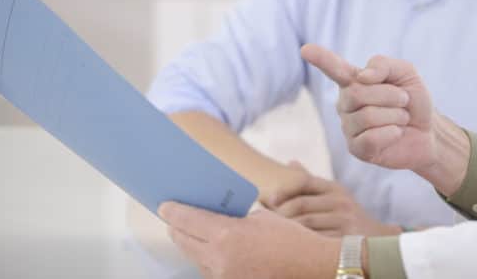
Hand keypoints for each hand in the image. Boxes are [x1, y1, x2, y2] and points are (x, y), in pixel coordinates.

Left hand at [158, 202, 338, 278]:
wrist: (312, 267)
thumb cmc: (291, 238)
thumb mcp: (262, 218)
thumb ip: (235, 219)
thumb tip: (219, 220)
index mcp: (227, 235)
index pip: (188, 221)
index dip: (173, 211)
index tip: (164, 205)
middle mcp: (219, 259)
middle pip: (184, 242)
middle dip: (176, 229)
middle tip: (172, 218)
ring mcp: (224, 277)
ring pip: (196, 259)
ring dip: (191, 245)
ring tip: (189, 233)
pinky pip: (210, 271)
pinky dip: (207, 259)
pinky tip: (211, 250)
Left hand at [264, 160, 402, 236]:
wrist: (377, 239)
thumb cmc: (348, 216)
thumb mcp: (335, 196)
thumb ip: (312, 183)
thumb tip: (291, 162)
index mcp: (335, 188)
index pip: (306, 182)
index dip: (284, 189)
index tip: (269, 199)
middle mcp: (340, 200)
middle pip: (302, 204)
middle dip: (281, 213)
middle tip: (266, 221)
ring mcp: (344, 219)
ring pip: (306, 223)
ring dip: (287, 228)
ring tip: (274, 233)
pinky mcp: (345, 237)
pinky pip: (315, 239)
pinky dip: (300, 241)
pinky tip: (291, 244)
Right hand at [301, 44, 435, 171]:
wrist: (428, 131)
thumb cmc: (413, 100)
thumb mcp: (406, 73)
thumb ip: (383, 65)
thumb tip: (362, 77)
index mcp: (354, 81)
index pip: (334, 68)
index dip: (321, 58)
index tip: (305, 49)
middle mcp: (346, 103)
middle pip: (357, 93)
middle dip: (389, 95)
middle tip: (404, 100)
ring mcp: (349, 127)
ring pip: (366, 116)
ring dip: (395, 115)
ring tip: (401, 118)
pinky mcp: (356, 149)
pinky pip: (370, 138)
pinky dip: (391, 133)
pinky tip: (396, 133)